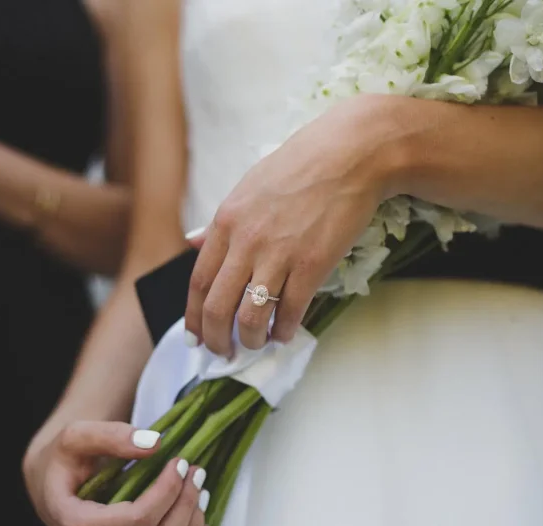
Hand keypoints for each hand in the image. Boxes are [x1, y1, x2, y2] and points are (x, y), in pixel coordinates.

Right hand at [24, 420, 208, 525]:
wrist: (52, 486)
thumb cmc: (63, 461)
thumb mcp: (76, 436)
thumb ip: (111, 435)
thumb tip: (155, 443)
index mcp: (77, 524)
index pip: (137, 519)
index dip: (167, 491)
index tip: (180, 463)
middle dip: (186, 506)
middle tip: (196, 474)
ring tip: (201, 493)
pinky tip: (200, 525)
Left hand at [184, 99, 388, 354]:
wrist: (350, 154)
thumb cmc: (301, 166)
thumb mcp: (248, 188)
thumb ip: (220, 222)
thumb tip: (192, 241)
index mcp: (226, 222)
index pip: (198, 282)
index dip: (194, 317)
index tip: (196, 337)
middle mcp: (246, 242)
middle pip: (217, 307)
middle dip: (216, 339)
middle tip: (223, 353)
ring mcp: (279, 255)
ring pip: (251, 317)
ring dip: (251, 340)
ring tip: (257, 344)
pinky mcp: (312, 265)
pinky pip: (290, 311)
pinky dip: (284, 330)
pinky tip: (285, 332)